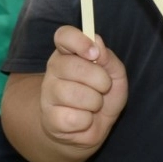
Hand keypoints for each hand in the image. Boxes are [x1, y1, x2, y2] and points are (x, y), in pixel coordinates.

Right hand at [39, 25, 127, 151]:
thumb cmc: (102, 94)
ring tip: (94, 105)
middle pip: (72, 66)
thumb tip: (97, 44)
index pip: (63, 35)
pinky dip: (86, 121)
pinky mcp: (49, 118)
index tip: (94, 53)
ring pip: (75, 94)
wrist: (93, 126)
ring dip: (95, 102)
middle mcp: (54, 69)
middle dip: (99, 79)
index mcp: (68, 52)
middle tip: (104, 87)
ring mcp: (48, 93)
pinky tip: (84, 119)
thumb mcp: (114, 74)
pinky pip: (73, 118)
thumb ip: (108, 58)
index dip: (79, 41)